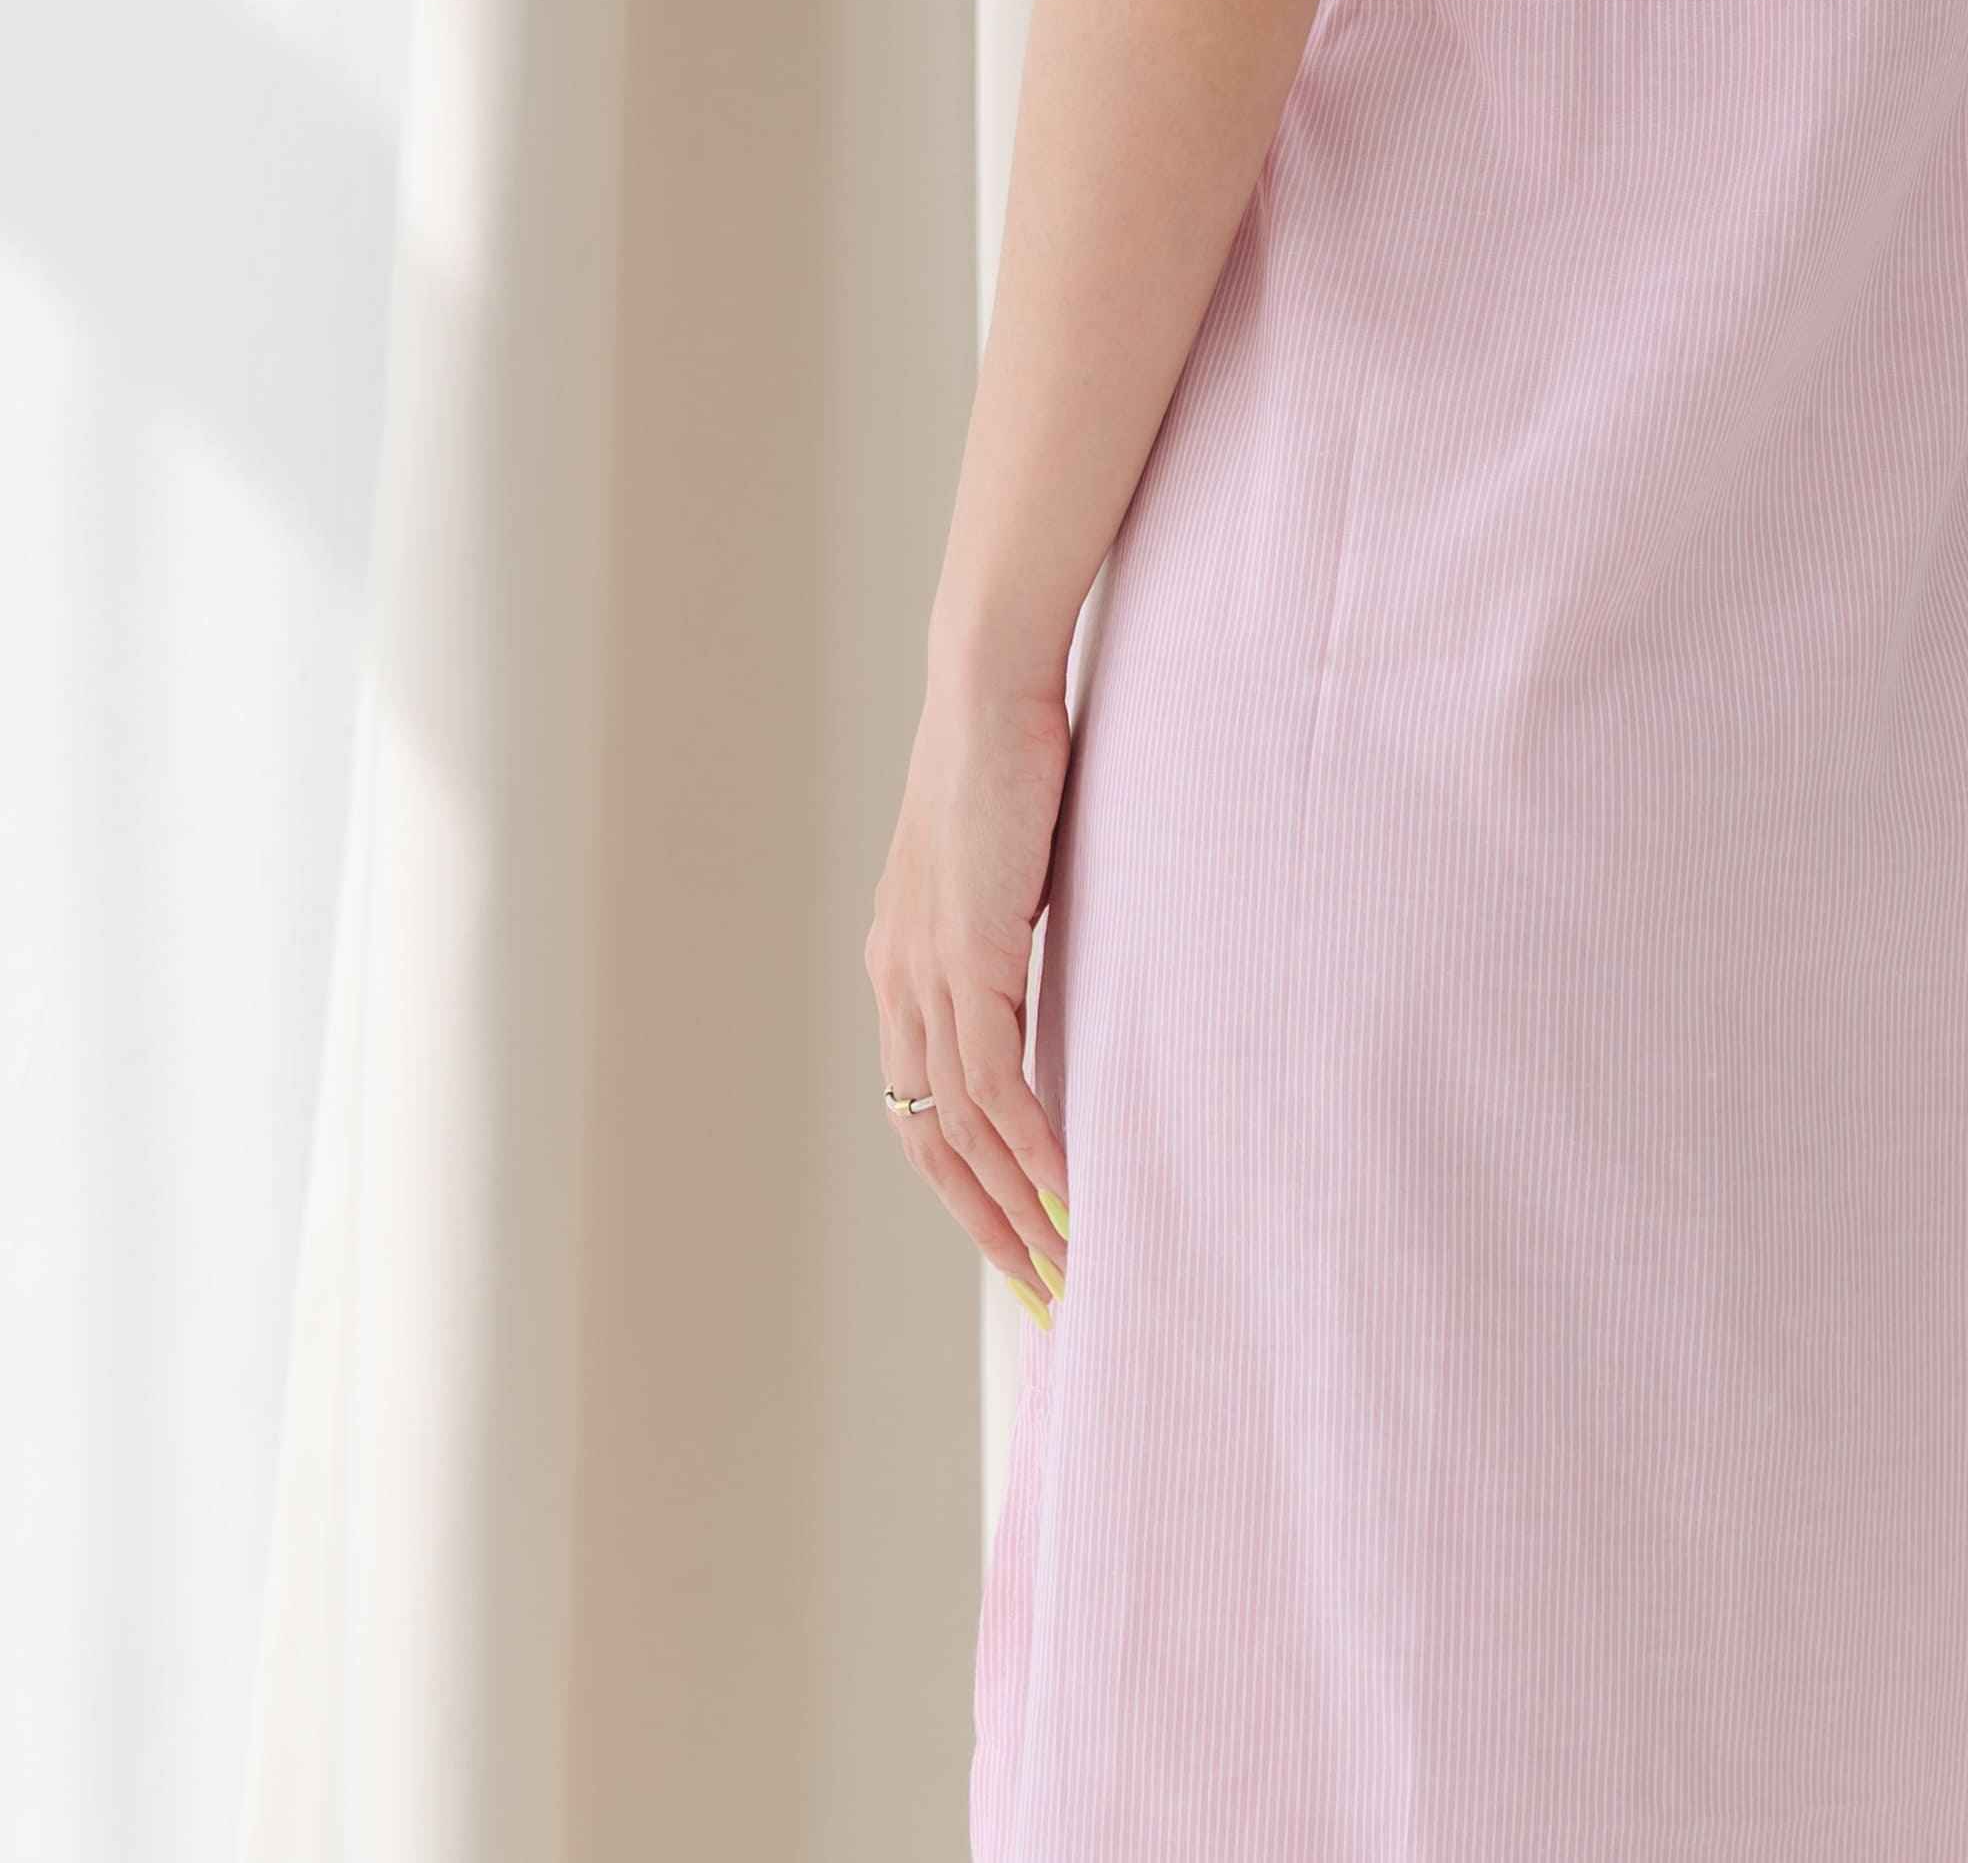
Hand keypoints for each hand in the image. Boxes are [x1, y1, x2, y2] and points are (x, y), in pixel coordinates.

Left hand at [865, 673, 1078, 1316]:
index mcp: (903, 961)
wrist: (990, 677)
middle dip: (985, 1224)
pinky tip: (1066, 1182)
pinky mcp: (965, 949)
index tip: (1020, 1240)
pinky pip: (992, 1076)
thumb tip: (1066, 974)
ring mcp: (925, 968)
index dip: (964, 1187)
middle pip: (929, 1141)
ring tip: (1068, 1258)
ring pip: (959, 1125)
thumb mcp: (1012, 862)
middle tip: (1044, 1290)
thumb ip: (1020, 928)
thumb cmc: (1016, 751)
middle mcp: (899, 977)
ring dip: (1014, 1201)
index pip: (922, 1110)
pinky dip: (1029, 1140)